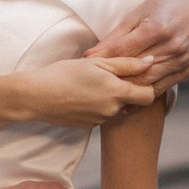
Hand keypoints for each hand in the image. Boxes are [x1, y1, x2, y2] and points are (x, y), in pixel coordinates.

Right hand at [21, 52, 160, 128]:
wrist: (36, 96)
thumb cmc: (64, 74)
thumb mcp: (96, 63)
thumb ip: (126, 64)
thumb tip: (152, 61)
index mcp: (117, 92)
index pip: (149, 96)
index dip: (146, 85)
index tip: (135, 76)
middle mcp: (112, 111)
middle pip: (133, 103)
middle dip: (127, 91)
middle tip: (109, 76)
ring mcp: (101, 121)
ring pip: (117, 110)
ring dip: (112, 99)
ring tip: (92, 85)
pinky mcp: (89, 126)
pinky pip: (103, 116)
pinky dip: (98, 106)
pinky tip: (83, 96)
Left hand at [87, 0, 188, 95]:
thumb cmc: (163, 5)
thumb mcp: (137, 15)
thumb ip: (114, 38)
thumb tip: (89, 56)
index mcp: (156, 29)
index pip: (122, 53)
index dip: (102, 61)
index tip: (86, 67)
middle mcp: (172, 47)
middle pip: (135, 72)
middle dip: (113, 79)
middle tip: (95, 84)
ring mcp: (182, 61)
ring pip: (148, 84)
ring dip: (127, 89)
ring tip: (109, 92)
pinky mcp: (187, 71)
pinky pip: (162, 88)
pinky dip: (144, 92)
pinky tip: (130, 95)